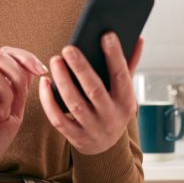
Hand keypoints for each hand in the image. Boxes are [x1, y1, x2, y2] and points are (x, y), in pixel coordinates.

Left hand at [40, 33, 143, 155]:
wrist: (106, 147)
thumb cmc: (113, 109)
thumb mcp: (125, 91)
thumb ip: (129, 65)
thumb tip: (138, 39)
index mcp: (125, 101)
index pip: (121, 76)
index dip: (115, 56)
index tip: (106, 35)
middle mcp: (110, 116)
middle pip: (94, 90)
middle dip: (81, 68)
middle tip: (68, 48)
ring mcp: (92, 128)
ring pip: (74, 104)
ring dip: (63, 81)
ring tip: (55, 61)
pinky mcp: (75, 137)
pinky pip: (58, 119)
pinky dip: (49, 101)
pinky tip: (45, 82)